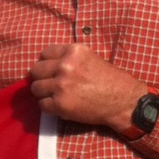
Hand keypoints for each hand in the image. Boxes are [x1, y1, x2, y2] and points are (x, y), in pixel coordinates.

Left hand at [28, 42, 146, 130]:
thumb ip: (68, 58)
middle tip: (50, 85)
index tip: (50, 70)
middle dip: (41, 78)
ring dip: (43, 93)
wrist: (123, 100)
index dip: (46, 63)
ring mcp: (61, 85)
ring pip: (35, 88)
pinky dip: (48, 107)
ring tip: (55, 96)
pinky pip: (42, 105)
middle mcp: (65, 66)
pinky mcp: (60, 104)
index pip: (44, 53)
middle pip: (35, 71)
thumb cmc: (110, 79)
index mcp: (73, 51)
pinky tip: (59, 106)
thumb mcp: (90, 57)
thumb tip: (47, 64)